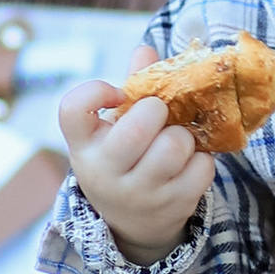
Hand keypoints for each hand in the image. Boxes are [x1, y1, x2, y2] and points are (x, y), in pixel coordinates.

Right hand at [59, 59, 209, 259]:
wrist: (132, 223)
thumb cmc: (123, 159)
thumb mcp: (114, 128)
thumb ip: (131, 88)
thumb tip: (146, 50)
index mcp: (84, 144)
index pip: (73, 109)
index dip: (97, 90)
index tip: (119, 94)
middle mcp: (104, 172)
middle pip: (138, 128)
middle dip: (157, 111)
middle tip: (159, 116)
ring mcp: (139, 194)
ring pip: (175, 146)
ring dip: (182, 137)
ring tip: (174, 142)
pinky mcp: (172, 206)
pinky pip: (202, 167)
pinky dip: (201, 159)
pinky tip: (187, 164)